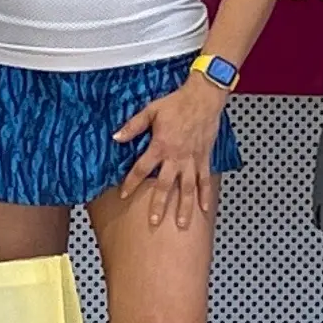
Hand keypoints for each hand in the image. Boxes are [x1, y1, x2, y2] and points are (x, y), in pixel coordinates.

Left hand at [114, 76, 224, 229]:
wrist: (204, 97)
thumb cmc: (177, 102)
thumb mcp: (151, 110)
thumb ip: (133, 126)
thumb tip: (116, 137)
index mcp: (161, 145)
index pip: (142, 168)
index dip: (131, 182)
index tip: (124, 194)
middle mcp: (176, 156)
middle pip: (165, 185)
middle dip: (158, 204)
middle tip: (153, 222)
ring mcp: (192, 159)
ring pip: (187, 187)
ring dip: (184, 206)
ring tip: (181, 224)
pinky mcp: (204, 157)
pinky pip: (205, 179)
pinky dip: (206, 194)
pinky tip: (204, 208)